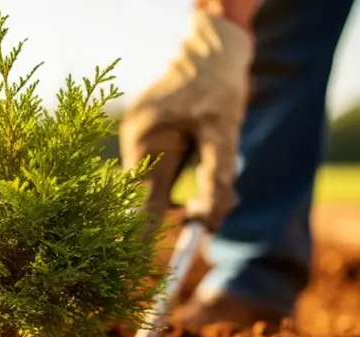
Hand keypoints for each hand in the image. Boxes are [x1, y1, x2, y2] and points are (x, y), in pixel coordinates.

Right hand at [119, 12, 252, 231]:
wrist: (211, 48)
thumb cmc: (219, 86)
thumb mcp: (225, 132)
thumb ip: (217, 179)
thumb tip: (210, 223)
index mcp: (147, 139)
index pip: (143, 201)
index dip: (142, 235)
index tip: (136, 266)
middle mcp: (134, 141)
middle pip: (153, 195)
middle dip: (185, 207)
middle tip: (223, 204)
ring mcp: (137, 139)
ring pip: (159, 185)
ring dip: (188, 189)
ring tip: (220, 162)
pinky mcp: (146, 138)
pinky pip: (161, 170)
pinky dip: (184, 174)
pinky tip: (203, 150)